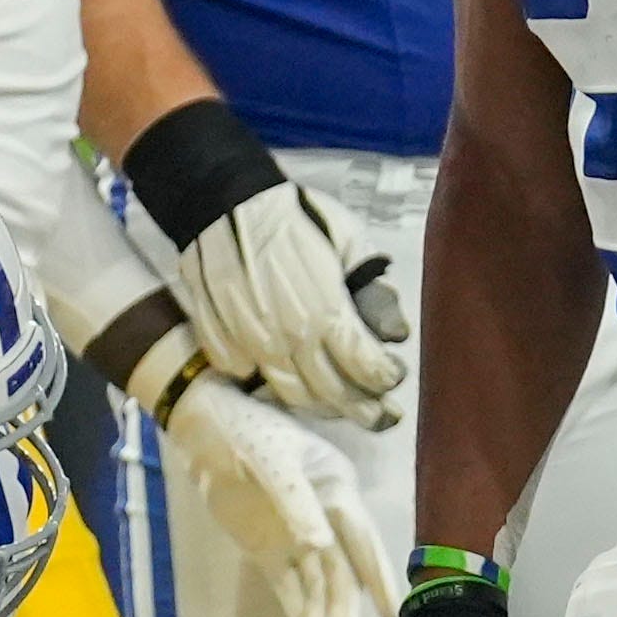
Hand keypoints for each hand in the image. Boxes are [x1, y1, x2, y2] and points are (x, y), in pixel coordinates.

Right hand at [129, 105, 406, 423]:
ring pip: (292, 396)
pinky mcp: (222, 344)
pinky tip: (288, 375)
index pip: (366, 370)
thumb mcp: (349, 242)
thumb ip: (373, 293)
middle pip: (333, 395)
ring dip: (322, 404)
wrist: (226, 202)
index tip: (394, 379)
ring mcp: (252, 347)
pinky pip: (250, 379)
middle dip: (365, 410)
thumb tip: (395, 336)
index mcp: (328, 313)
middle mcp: (290, 340)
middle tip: (381, 415)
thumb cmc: (297, 217)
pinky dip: (270, 384)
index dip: (386, 381)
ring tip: (339, 402)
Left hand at [153, 346, 391, 616]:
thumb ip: (295, 503)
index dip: (375, 575)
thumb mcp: (273, 462)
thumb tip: (319, 546)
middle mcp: (325, 519)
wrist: (205, 430)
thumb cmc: (249, 433)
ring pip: (316, 587)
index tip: (389, 612)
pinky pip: (289, 590)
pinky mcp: (270, 553)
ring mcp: (297, 539)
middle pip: (339, 571)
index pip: (361, 540)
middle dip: (342, 609)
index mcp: (337, 490)